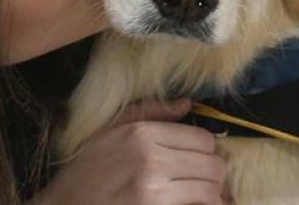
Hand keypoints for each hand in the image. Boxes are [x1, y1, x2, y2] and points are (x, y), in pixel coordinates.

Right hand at [32, 98, 230, 203]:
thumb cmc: (85, 170)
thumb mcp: (110, 129)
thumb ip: (150, 111)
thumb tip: (187, 104)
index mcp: (141, 134)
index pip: (202, 138)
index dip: (206, 149)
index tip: (198, 157)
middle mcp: (152, 160)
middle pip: (213, 164)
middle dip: (212, 173)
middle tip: (200, 178)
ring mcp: (155, 192)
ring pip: (211, 190)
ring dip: (209, 194)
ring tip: (196, 194)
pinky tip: (189, 204)